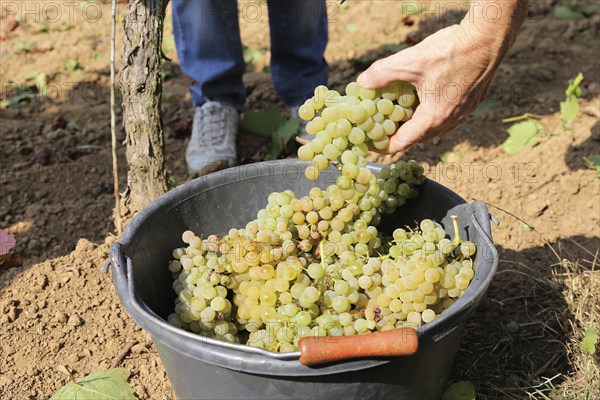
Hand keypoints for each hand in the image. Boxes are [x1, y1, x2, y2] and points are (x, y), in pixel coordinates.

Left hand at [357, 23, 509, 152]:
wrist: (488, 38)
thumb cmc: (451, 51)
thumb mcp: (410, 61)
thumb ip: (383, 73)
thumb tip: (362, 82)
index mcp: (434, 118)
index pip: (403, 142)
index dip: (383, 146)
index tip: (369, 144)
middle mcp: (450, 121)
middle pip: (417, 138)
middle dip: (397, 135)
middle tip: (378, 129)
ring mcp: (463, 113)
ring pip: (432, 128)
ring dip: (414, 125)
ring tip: (396, 117)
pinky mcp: (470, 103)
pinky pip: (445, 117)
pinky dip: (428, 115)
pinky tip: (421, 100)